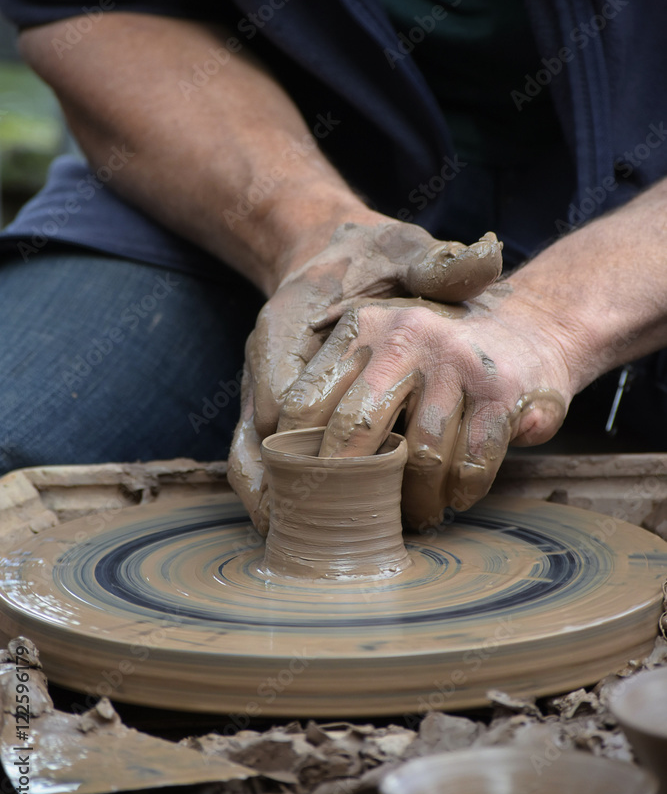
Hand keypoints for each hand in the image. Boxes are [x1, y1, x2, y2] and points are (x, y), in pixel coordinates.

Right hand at [228, 220, 502, 532]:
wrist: (331, 253)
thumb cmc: (375, 260)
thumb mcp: (409, 251)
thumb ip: (442, 263)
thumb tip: (486, 259)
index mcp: (294, 321)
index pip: (294, 396)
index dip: (321, 445)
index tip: (362, 481)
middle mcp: (268, 358)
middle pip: (273, 438)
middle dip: (309, 487)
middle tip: (351, 522)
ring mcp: (261, 384)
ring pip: (249, 457)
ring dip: (278, 503)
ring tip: (313, 543)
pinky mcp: (265, 405)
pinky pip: (252, 459)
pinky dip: (270, 495)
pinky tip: (295, 526)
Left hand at [275, 287, 571, 529]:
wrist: (533, 327)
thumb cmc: (438, 357)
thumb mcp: (383, 348)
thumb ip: (337, 389)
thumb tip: (278, 471)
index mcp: (362, 326)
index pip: (307, 402)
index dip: (298, 458)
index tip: (303, 493)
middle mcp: (406, 335)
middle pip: (356, 429)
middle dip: (349, 484)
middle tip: (351, 515)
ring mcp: (457, 361)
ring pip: (418, 456)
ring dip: (415, 498)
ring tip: (415, 513)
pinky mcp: (502, 392)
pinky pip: (471, 463)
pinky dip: (461, 491)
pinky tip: (455, 497)